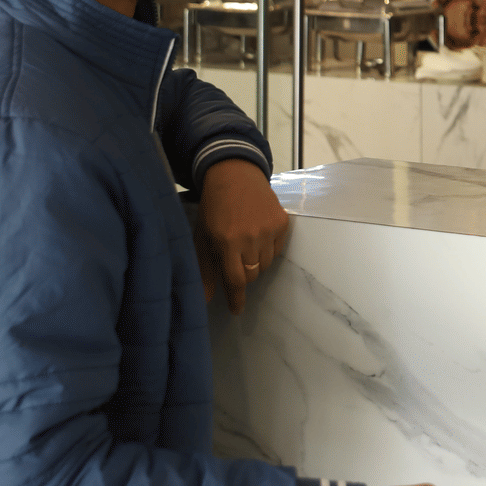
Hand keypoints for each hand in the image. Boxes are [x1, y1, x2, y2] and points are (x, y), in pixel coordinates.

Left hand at [199, 159, 288, 314]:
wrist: (235, 174)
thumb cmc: (214, 207)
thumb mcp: (203, 236)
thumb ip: (205, 268)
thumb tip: (205, 298)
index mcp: (227, 242)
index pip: (236, 280)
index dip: (236, 298)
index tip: (237, 311)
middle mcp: (250, 238)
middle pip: (252, 275)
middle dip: (243, 274)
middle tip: (235, 262)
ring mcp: (269, 230)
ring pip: (266, 264)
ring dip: (256, 262)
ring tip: (246, 244)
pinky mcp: (282, 222)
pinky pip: (277, 249)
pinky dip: (268, 248)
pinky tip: (258, 234)